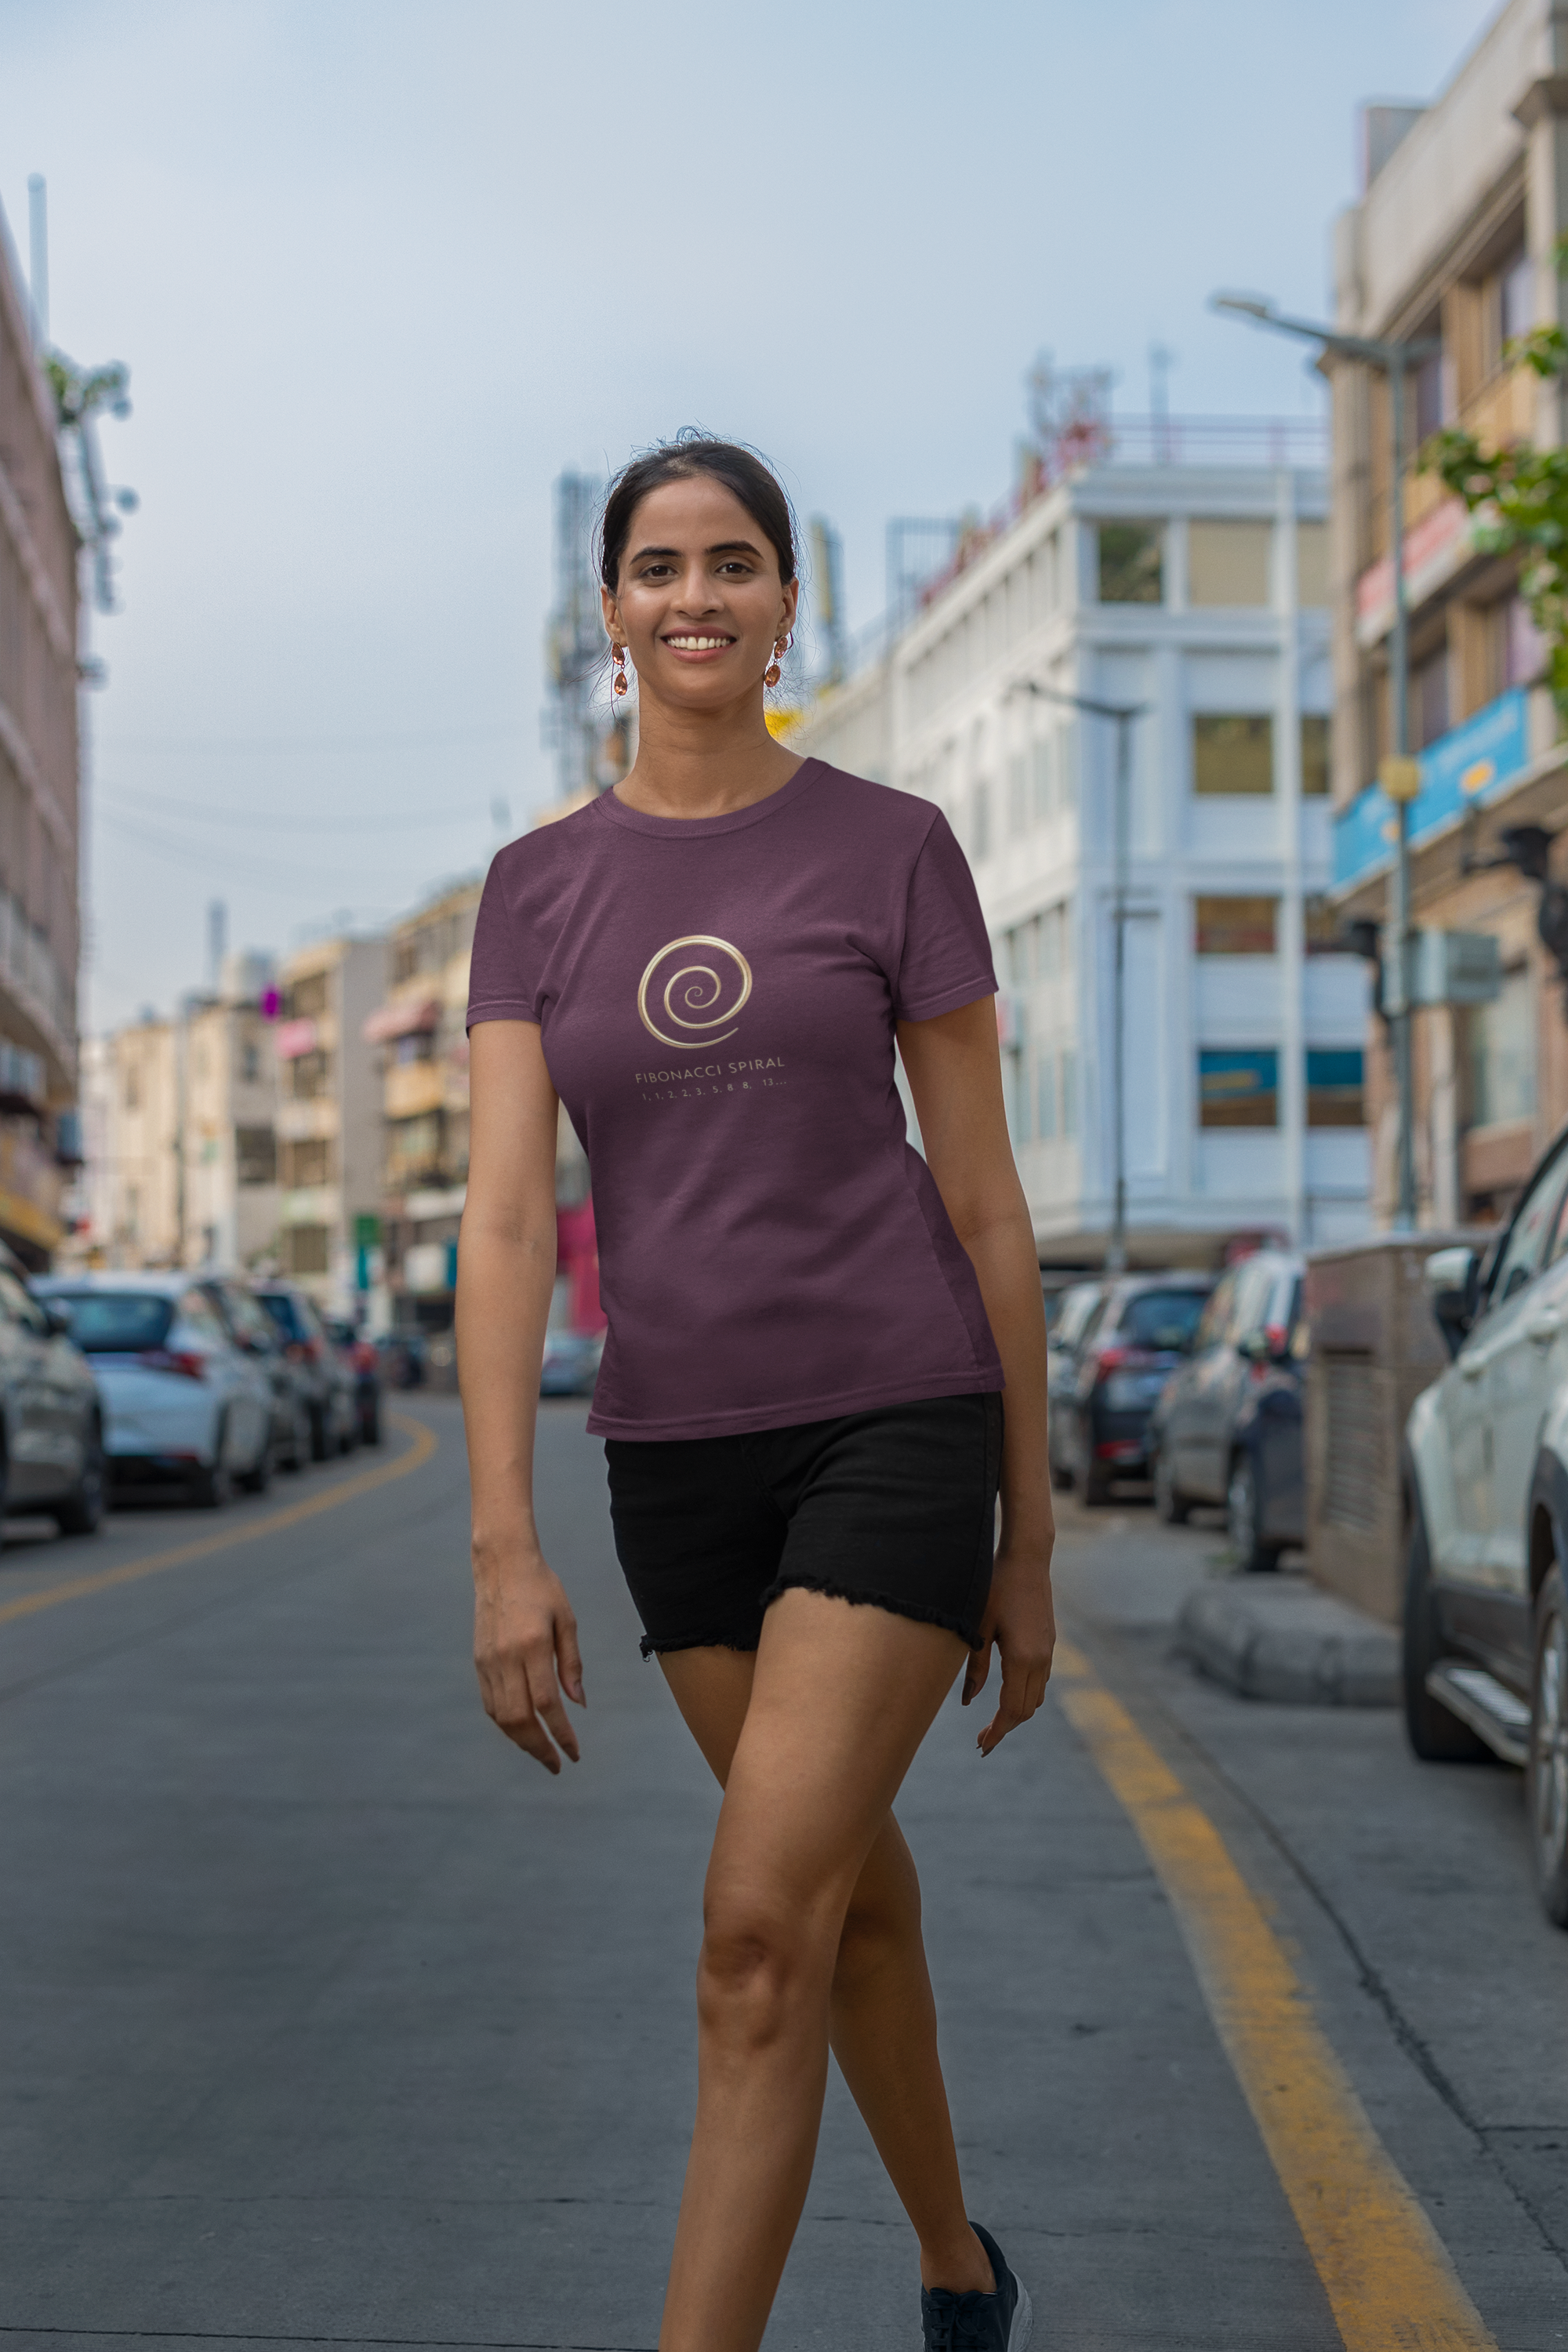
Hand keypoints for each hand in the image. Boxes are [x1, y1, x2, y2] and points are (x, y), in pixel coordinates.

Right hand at [472, 1544, 584, 1773]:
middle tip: (557, 1764)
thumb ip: (571, 1664)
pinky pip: (490, 1704)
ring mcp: (488, 1661)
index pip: (546, 1703)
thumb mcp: (567, 1620)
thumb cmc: (542, 1588)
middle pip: (519, 1718)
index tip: (573, 1753)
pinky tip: (521, 1730)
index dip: (560, 1733)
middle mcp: (506, 1657)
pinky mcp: (478, 1661)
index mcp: (532, 1645)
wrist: (502, 1565)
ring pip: (501, 1716)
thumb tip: (578, 1704)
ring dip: (522, 1741)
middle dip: (539, 1748)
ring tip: (542, 1752)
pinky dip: (505, 1723)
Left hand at [962, 1537, 1055, 1757]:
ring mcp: (1048, 1652)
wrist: (1027, 1560)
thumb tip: (968, 1702)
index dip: (997, 1732)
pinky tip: (1006, 1693)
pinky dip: (1025, 1695)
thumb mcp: (978, 1628)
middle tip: (981, 1740)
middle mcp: (1040, 1660)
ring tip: (992, 1722)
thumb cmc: (996, 1589)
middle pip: (1025, 1710)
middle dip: (1005, 1728)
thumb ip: (975, 1667)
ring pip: (1036, 1698)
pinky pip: (1040, 1681)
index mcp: (1021, 1659)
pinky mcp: (1049, 1643)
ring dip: (1016, 1713)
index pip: (1011, 1710)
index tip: (982, 1746)